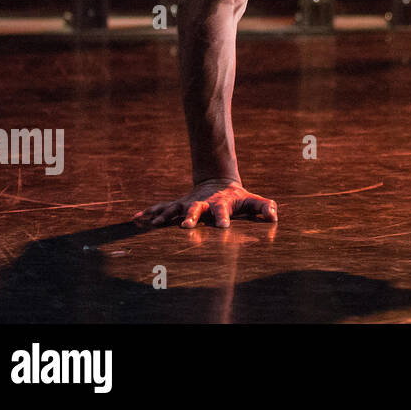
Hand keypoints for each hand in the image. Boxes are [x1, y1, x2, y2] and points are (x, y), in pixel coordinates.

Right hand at [133, 178, 277, 228]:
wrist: (218, 182)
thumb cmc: (237, 196)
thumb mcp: (251, 200)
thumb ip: (263, 206)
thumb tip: (274, 215)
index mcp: (220, 204)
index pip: (223, 211)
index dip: (224, 218)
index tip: (224, 227)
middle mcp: (202, 204)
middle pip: (196, 209)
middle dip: (191, 217)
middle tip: (186, 227)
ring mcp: (188, 203)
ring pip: (175, 208)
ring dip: (165, 215)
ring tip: (155, 223)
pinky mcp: (178, 205)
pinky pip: (161, 208)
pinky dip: (149, 213)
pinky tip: (136, 219)